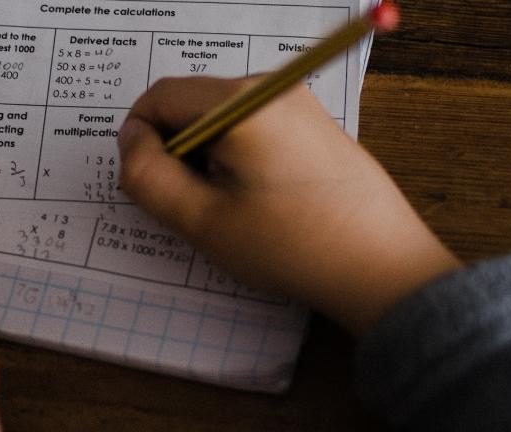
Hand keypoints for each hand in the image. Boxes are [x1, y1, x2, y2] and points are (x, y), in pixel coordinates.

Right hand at [117, 77, 460, 334]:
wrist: (379, 265)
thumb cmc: (289, 246)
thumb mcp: (201, 219)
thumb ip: (148, 176)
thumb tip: (130, 141)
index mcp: (241, 102)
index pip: (160, 97)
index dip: (139, 140)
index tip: (150, 186)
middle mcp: (270, 87)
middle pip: (191, 104)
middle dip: (176, 151)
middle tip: (192, 206)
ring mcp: (297, 102)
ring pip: (220, 119)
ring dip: (206, 158)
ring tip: (228, 209)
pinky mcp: (312, 123)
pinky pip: (252, 127)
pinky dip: (235, 158)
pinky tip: (256, 202)